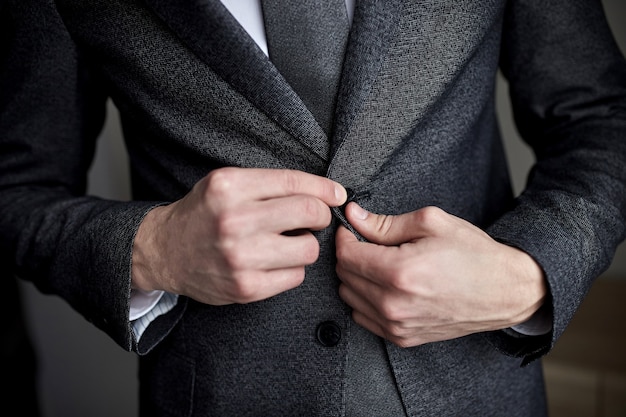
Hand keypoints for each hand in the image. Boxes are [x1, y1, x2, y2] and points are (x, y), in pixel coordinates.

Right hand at [132, 167, 346, 304]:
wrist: (165, 251)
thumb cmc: (203, 214)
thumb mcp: (227, 183)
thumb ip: (270, 184)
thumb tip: (328, 193)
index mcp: (229, 187)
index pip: (294, 183)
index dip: (325, 189)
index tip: (337, 195)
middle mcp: (233, 220)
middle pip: (309, 214)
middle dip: (320, 215)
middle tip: (313, 219)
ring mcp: (239, 257)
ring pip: (309, 249)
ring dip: (305, 245)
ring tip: (287, 242)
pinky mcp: (245, 287)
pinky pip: (296, 277)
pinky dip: (292, 268)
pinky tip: (274, 262)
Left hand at [335, 203, 546, 346]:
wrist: (505, 291)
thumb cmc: (473, 254)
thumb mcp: (431, 223)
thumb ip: (385, 223)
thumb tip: (354, 216)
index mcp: (400, 272)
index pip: (346, 255)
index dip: (345, 236)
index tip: (353, 228)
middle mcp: (394, 304)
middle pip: (345, 276)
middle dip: (352, 254)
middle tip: (370, 243)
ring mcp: (397, 325)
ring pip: (349, 297)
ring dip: (357, 278)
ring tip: (381, 264)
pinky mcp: (402, 338)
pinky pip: (363, 317)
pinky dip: (366, 299)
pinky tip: (386, 285)